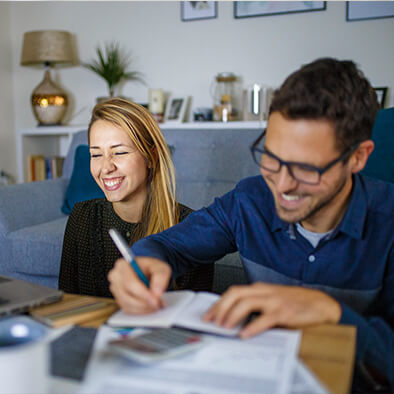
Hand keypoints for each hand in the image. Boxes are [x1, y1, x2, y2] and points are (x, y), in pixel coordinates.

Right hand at [108, 257, 171, 314]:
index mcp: (122, 265)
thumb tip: (156, 293)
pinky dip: (140, 310)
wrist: (147, 272)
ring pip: (128, 304)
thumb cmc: (151, 268)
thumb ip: (160, 277)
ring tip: (156, 304)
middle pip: (127, 296)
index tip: (155, 300)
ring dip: (143, 308)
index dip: (143, 294)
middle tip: (158, 304)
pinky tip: (149, 306)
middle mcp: (115, 277)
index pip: (130, 283)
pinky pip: (128, 309)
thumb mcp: (160, 267)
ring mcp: (115, 289)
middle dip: (144, 303)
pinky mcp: (118, 299)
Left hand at [203, 283, 341, 337]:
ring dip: (232, 315)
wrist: (319, 303)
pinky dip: (252, 326)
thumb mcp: (271, 300)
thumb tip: (233, 318)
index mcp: (259, 289)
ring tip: (225, 327)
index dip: (218, 303)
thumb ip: (254, 305)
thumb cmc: (294, 302)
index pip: (233, 292)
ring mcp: (273, 300)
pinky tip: (245, 334)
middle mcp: (263, 292)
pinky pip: (264, 319)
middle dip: (220, 307)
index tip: (208, 314)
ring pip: (246, 303)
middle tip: (212, 321)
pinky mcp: (283, 312)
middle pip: (235, 294)